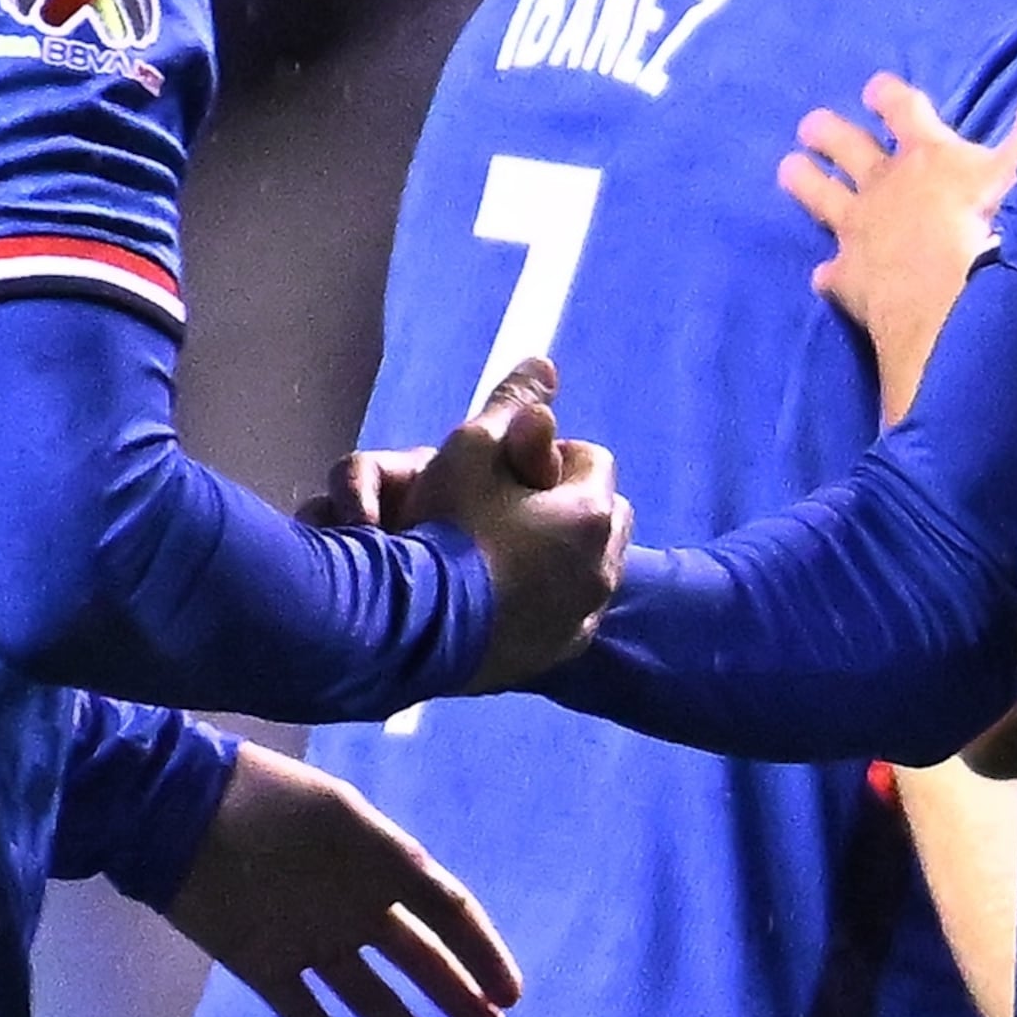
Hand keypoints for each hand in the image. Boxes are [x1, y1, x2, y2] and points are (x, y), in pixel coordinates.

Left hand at [164, 740, 522, 1016]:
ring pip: (368, 994)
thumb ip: (391, 857)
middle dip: (458, 997)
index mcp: (381, 864)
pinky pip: (304, 1014)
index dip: (483, 952)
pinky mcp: (263, 965)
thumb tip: (443, 895)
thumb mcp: (339, 814)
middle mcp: (354, 906)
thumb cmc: (264, 800)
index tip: (509, 995)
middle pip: (419, 959)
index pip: (448, 913)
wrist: (178, 811)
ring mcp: (310, 939)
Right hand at [360, 356, 632, 688]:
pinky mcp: (559, 655)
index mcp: (591, 513)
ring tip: (506, 551)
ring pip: (588, 566)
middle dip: (567, 506)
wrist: (414, 628)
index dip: (548, 456)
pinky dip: (547, 600)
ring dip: (560, 553)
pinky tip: (503, 594)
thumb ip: (512, 405)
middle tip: (512, 509)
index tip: (509, 467)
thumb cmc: (442, 530)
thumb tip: (545, 361)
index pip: (592, 460)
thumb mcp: (469, 451)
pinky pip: (567, 614)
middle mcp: (602, 567)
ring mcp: (583, 616)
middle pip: (602, 516)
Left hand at [778, 69, 1016, 423]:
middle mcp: (883, 184)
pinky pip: (830, 271)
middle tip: (811, 125)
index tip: (874, 88)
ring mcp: (858, 231)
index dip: (886, 95)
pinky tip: (825, 275)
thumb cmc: (1001, 229)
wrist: (961, 304)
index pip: (900, 108)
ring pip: (819, 196)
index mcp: (926, 154)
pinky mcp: (849, 279)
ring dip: (804, 181)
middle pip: (845, 146)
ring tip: (788, 170)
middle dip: (828, 132)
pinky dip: (830, 272)